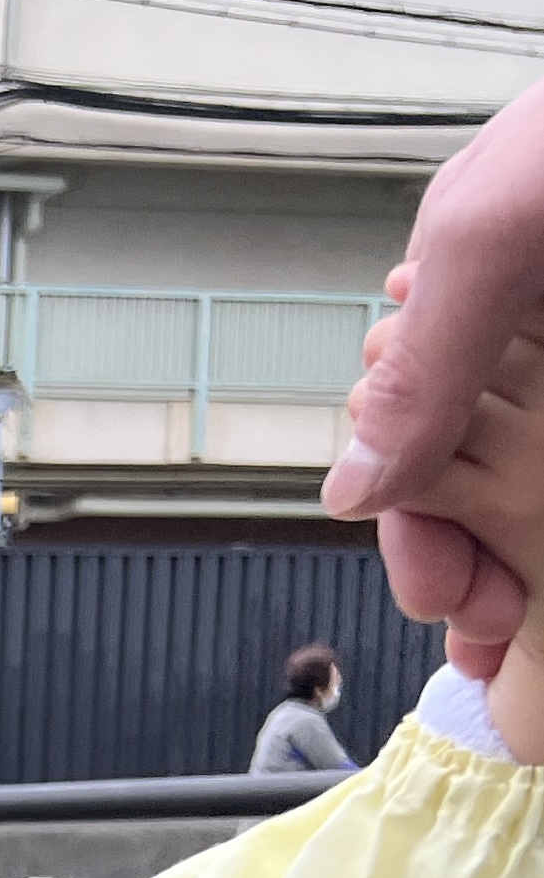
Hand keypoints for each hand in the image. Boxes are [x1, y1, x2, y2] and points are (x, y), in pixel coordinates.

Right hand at [325, 79, 543, 668]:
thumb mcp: (489, 241)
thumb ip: (419, 372)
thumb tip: (351, 493)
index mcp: (469, 299)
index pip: (417, 453)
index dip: (430, 542)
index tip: (462, 611)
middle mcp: (527, 330)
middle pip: (483, 478)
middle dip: (486, 562)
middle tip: (501, 636)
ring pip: (534, 477)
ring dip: (531, 552)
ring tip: (521, 623)